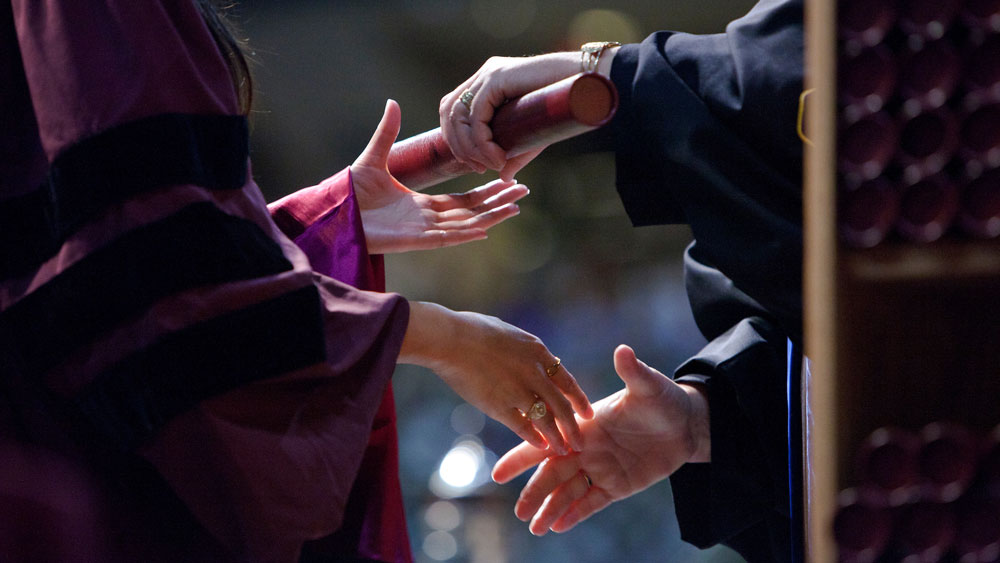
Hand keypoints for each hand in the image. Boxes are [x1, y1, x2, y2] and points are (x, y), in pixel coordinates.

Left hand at [352, 99, 528, 253]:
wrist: (333, 212)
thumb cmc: (350, 192)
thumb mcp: (373, 158)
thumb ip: (387, 133)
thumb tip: (393, 102)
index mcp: (421, 204)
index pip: (462, 199)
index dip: (485, 190)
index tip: (506, 179)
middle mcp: (426, 220)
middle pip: (471, 212)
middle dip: (497, 202)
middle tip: (523, 191)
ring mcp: (422, 232)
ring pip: (464, 225)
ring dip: (490, 217)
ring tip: (515, 208)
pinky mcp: (413, 241)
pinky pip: (445, 238)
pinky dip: (465, 234)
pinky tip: (485, 228)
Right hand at [399, 302, 593, 454]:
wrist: (450, 339)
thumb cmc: (472, 331)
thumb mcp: (509, 334)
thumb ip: (524, 351)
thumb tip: (530, 357)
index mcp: (538, 352)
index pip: (566, 380)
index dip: (578, 399)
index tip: (587, 412)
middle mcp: (534, 372)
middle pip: (562, 405)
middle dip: (574, 426)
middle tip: (581, 441)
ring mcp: (519, 390)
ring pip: (547, 420)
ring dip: (557, 437)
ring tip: (564, 450)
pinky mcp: (500, 405)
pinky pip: (523, 426)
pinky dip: (534, 438)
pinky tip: (540, 446)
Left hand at [438, 53, 581, 178]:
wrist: (587, 84)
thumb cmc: (564, 109)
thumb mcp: (532, 137)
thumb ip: (515, 154)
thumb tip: (504, 177)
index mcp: (486, 84)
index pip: (453, 110)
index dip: (456, 140)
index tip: (475, 165)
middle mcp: (483, 76)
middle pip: (449, 111)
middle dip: (458, 145)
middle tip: (478, 168)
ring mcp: (488, 73)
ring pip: (458, 114)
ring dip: (470, 146)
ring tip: (491, 165)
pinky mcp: (497, 76)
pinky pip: (477, 114)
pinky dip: (482, 141)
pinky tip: (497, 157)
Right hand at [491, 345, 709, 534]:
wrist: (685, 423)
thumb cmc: (663, 399)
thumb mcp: (647, 386)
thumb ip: (632, 372)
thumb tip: (623, 350)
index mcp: (585, 425)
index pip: (547, 440)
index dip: (522, 456)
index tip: (499, 473)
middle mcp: (586, 449)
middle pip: (553, 473)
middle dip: (534, 491)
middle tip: (517, 511)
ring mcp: (600, 469)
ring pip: (569, 492)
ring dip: (551, 508)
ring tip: (534, 528)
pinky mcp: (617, 486)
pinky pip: (592, 503)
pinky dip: (575, 514)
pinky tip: (558, 527)